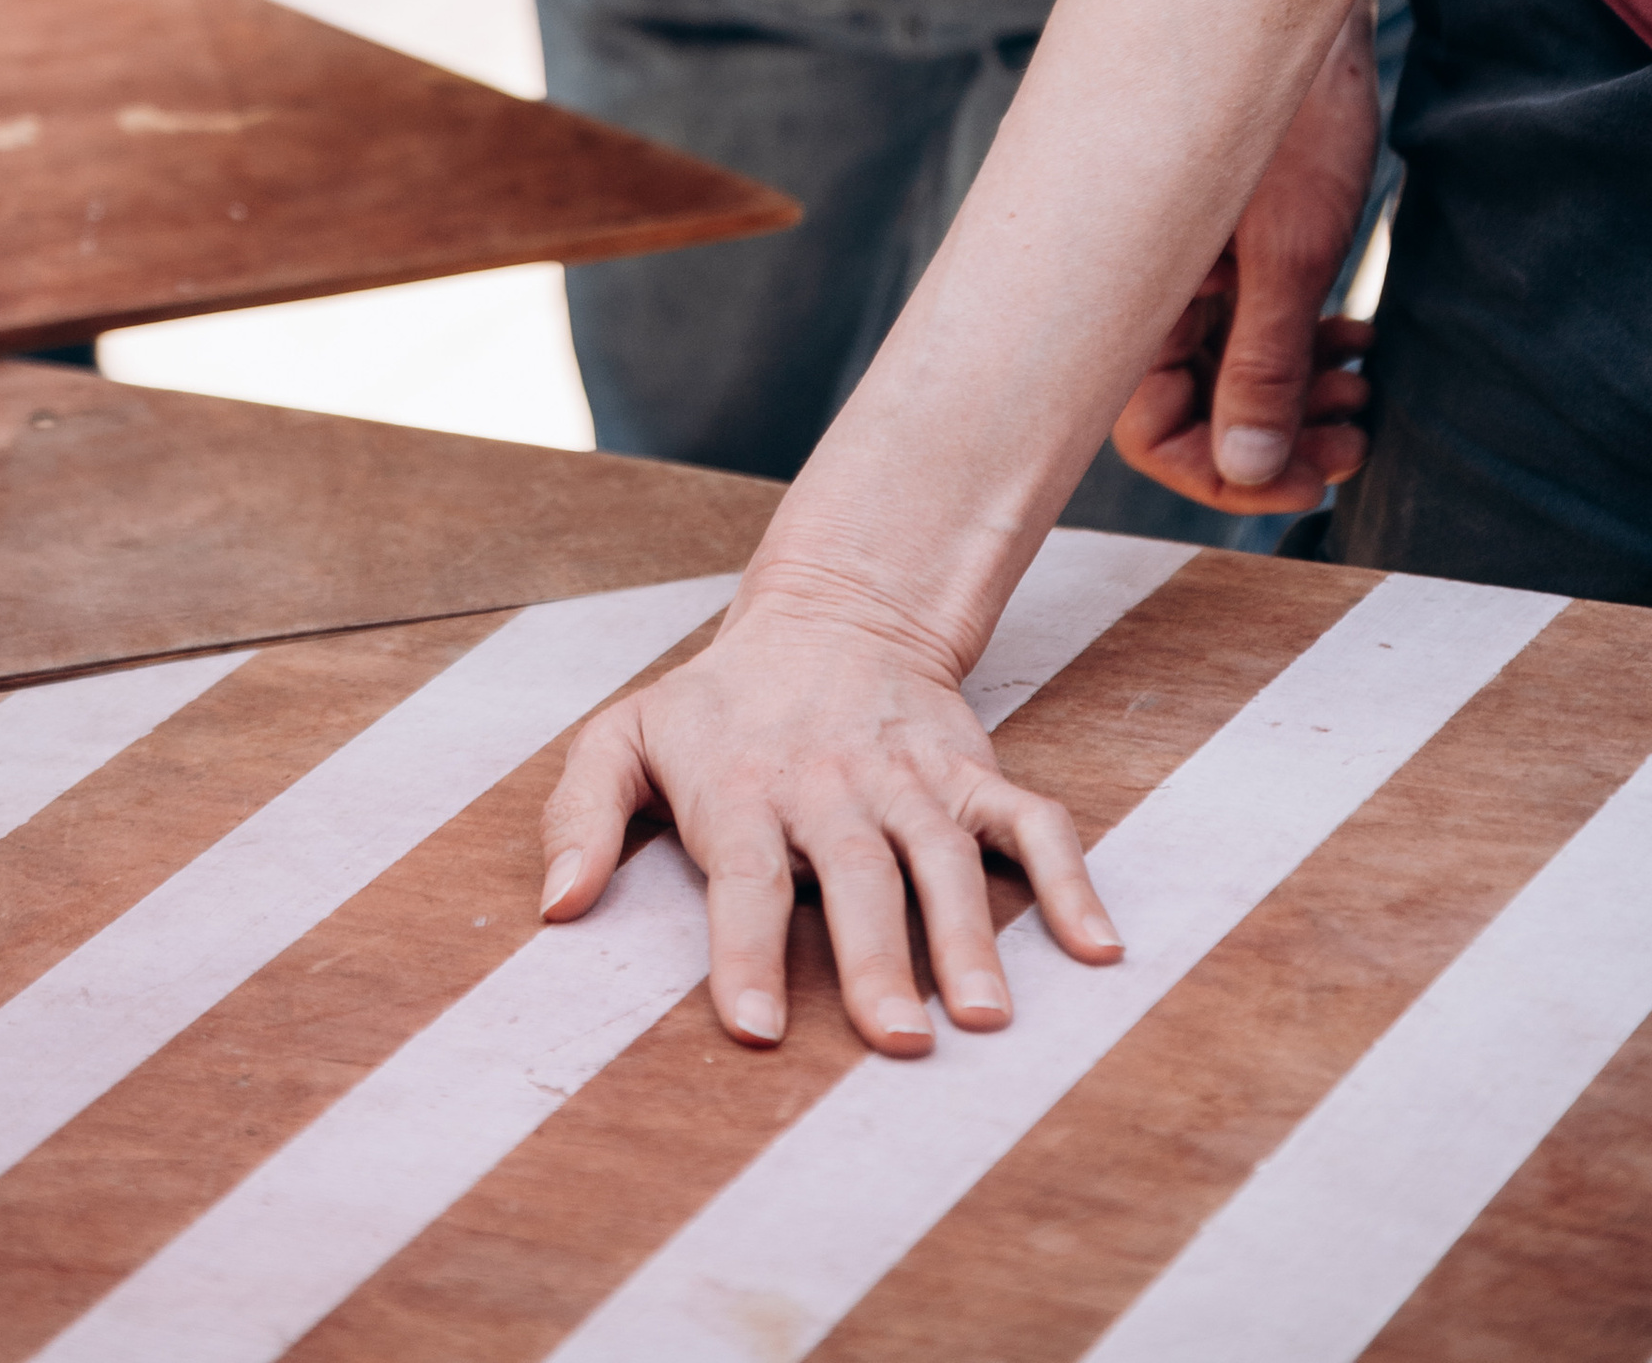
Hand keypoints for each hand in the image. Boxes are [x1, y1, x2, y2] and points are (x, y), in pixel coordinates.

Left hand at [537, 595, 1118, 1055]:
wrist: (831, 611)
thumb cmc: (716, 706)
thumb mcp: (624, 737)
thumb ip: (579, 814)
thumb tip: (554, 906)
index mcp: (742, 786)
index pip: (744, 877)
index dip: (746, 953)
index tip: (755, 1031)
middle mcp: (830, 784)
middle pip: (856, 876)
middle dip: (876, 959)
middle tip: (897, 1039)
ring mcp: (909, 776)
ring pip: (944, 857)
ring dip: (971, 935)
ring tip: (987, 1016)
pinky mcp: (970, 771)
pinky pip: (1031, 821)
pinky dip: (1071, 877)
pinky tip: (1097, 945)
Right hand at [1111, 0, 1380, 512]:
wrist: (1305, 9)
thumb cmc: (1289, 113)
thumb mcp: (1289, 250)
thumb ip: (1266, 363)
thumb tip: (1249, 470)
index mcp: (1133, 288)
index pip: (1145, 428)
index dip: (1222, 474)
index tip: (1306, 481)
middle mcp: (1148, 283)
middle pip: (1194, 409)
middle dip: (1275, 440)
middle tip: (1353, 440)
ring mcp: (1188, 264)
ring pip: (1230, 371)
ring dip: (1299, 397)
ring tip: (1364, 391)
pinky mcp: (1226, 242)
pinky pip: (1253, 326)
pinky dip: (1304, 348)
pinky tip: (1355, 342)